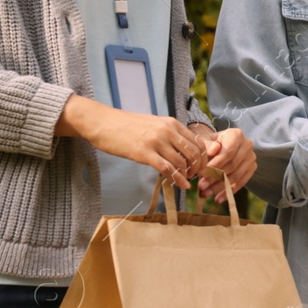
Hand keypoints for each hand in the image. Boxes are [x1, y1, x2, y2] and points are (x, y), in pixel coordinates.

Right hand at [56, 96, 204, 188]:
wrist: (103, 122)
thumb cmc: (127, 125)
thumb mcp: (154, 124)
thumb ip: (169, 134)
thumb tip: (183, 149)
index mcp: (172, 123)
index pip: (197, 142)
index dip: (204, 157)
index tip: (202, 167)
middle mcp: (167, 131)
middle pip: (194, 153)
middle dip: (198, 168)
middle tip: (195, 176)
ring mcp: (156, 142)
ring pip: (182, 162)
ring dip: (187, 174)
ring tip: (186, 180)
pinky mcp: (144, 153)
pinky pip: (167, 169)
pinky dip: (177, 179)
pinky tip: (181, 185)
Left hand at [192, 125, 256, 203]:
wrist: (218, 144)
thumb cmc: (209, 142)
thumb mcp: (204, 140)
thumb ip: (207, 145)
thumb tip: (213, 151)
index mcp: (236, 135)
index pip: (228, 152)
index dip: (215, 164)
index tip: (202, 174)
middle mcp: (247, 145)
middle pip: (232, 165)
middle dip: (215, 178)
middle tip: (201, 187)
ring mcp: (251, 158)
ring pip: (236, 176)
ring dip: (220, 187)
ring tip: (205, 194)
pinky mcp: (252, 169)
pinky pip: (241, 183)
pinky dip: (228, 192)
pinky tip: (218, 199)